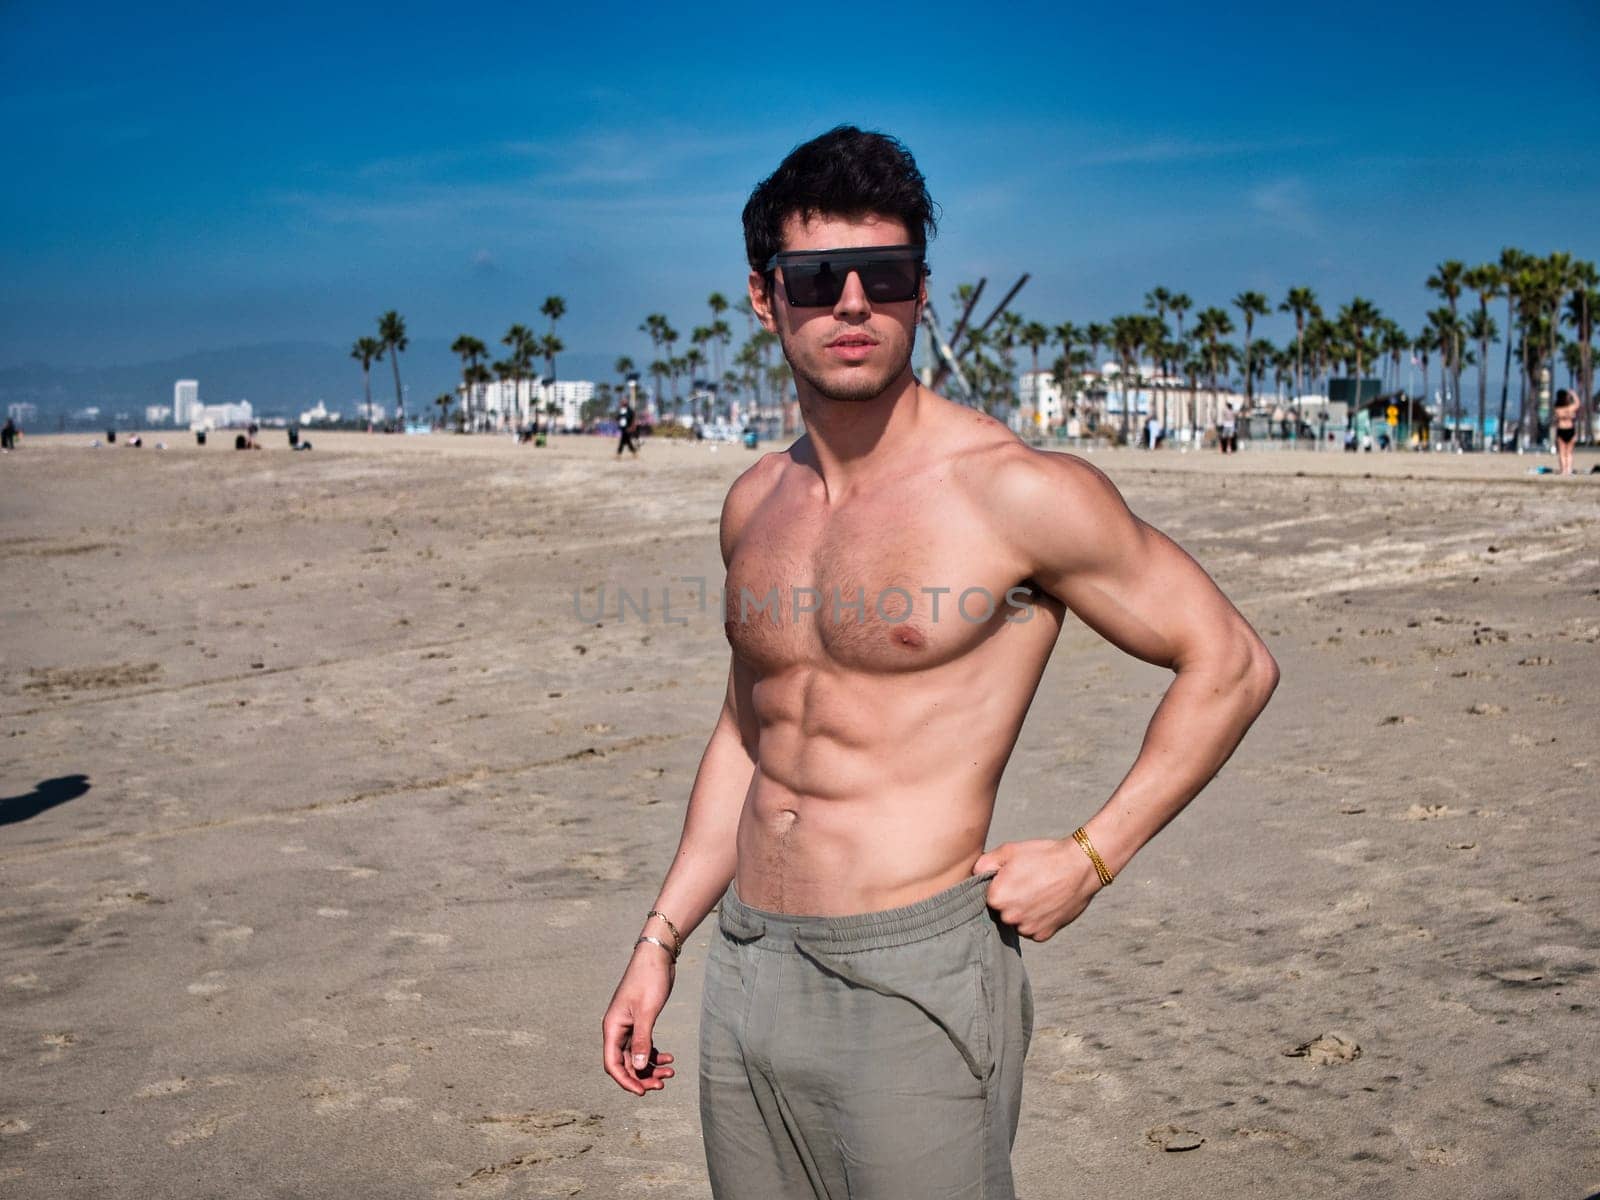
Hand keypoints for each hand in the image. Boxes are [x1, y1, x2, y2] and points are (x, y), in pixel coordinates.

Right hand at [601, 942, 677, 1094]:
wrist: (657, 957)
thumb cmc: (649, 980)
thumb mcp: (647, 1012)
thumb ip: (642, 1040)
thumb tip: (637, 1066)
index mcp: (613, 1027)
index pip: (613, 1064)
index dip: (626, 1081)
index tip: (642, 1092)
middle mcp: (618, 1029)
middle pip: (625, 1064)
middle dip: (642, 1076)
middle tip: (662, 1084)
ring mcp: (629, 1026)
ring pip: (636, 1056)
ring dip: (651, 1067)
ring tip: (670, 1072)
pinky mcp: (641, 1022)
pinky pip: (644, 1046)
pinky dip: (655, 1054)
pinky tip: (669, 1057)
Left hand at [973, 838, 1101, 941]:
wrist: (1080, 866)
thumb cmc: (1044, 856)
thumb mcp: (1009, 851)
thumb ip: (984, 863)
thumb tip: (974, 873)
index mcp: (997, 897)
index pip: (988, 896)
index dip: (999, 886)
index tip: (1011, 878)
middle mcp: (1009, 917)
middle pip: (1001, 911)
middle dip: (1010, 900)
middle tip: (1027, 883)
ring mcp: (1027, 928)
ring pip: (1017, 922)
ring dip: (1023, 912)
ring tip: (1039, 892)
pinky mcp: (1044, 935)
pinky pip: (1033, 929)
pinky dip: (1037, 920)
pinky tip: (1047, 903)